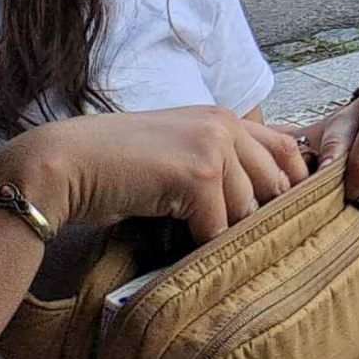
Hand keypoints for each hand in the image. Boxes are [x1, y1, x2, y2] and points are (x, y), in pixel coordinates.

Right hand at [0, 108, 310, 244]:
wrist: (65, 163)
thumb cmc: (116, 163)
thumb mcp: (179, 147)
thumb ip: (220, 158)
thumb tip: (260, 193)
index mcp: (224, 117)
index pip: (286, 148)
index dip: (292, 181)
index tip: (285, 210)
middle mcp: (225, 126)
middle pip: (273, 182)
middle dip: (259, 214)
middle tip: (239, 235)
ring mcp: (214, 148)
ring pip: (245, 208)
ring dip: (222, 229)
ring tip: (194, 233)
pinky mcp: (198, 175)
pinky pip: (217, 225)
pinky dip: (199, 241)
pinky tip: (177, 238)